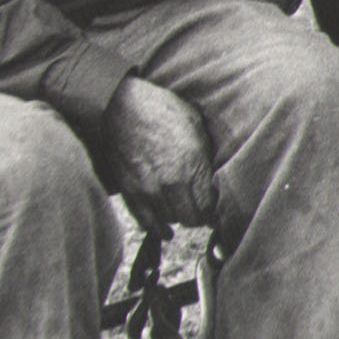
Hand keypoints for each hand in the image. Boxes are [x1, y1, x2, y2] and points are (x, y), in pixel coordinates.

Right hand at [103, 76, 216, 226]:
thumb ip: (204, 154)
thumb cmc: (161, 109)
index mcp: (192, 163)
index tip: (216, 209)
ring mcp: (149, 189)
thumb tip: (213, 177)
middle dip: (199, 216)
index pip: (209, 205)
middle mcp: (171, 182)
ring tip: (183, 212)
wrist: (121, 106)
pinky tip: (165, 231)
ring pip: (170, 221)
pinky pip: (146, 222)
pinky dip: (157, 229)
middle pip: (191, 218)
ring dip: (178, 218)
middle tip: (201, 211)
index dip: (214, 210)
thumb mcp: (195, 124)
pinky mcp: (130, 192)